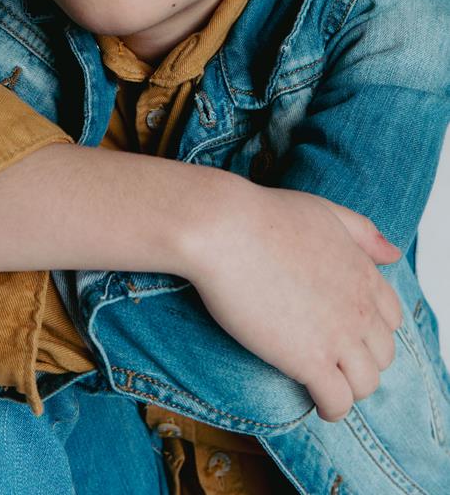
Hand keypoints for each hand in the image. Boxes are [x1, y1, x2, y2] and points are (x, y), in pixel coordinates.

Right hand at [178, 177, 402, 422]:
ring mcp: (338, 336)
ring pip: (366, 384)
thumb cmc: (264, 216)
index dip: (371, 330)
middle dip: (362, 360)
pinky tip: (318, 403)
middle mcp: (359, 307)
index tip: (348, 333)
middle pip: (382, 354)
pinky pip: (338, 402)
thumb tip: (393, 254)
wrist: (226, 230)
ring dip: (350, 388)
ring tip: (326, 386)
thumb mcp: (325, 211)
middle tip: (333, 360)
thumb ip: (362, 233)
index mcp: (363, 272)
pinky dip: (332, 409)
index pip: (391, 318)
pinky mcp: (310, 361)